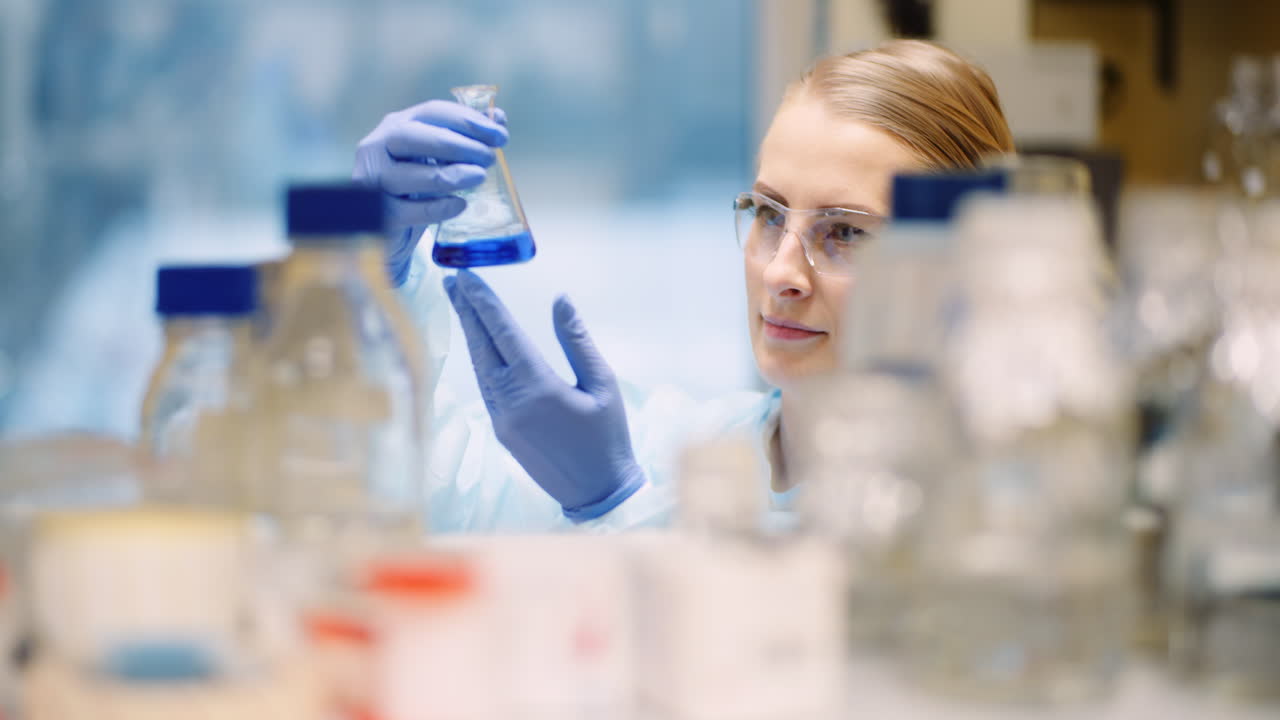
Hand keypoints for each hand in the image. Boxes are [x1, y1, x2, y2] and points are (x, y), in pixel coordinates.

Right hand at [353, 100, 508, 284]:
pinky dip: (438, 207)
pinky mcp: (376, 213)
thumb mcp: (437, 159)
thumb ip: (464, 138)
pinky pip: (408, 210)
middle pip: (413, 137)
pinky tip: (460, 205)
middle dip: (458, 145)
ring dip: (450, 174)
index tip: (499, 134)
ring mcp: (373, 180)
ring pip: (409, 174)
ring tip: (479, 177)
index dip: (467, 120)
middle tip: (489, 157)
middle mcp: (378, 147)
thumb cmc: (415, 186)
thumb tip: (498, 118)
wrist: (386, 228)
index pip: (431, 112)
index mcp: (397, 125)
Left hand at [443, 270, 645, 519]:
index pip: (503, 333)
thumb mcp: (602, 384)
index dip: (483, 302)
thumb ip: (577, 340)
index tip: (466, 276)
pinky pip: (485, 387)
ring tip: (462, 304)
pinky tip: (479, 344)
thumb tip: (560, 300)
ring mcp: (502, 419)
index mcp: (539, 387)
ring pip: (479, 367)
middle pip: (481, 347)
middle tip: (451, 280)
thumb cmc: (608, 437)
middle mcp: (512, 402)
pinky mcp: (501, 432)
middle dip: (466, 311)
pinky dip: (480, 360)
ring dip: (470, 334)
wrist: (598, 492)